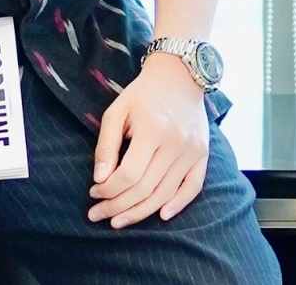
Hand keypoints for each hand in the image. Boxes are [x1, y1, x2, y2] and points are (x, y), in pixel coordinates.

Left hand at [88, 53, 210, 227]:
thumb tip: (99, 179)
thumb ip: (106, 146)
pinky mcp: (202, 154)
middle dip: (117, 207)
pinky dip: (179, 204)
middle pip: (145, 188)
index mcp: (153, 130)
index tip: (93, 192)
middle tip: (97, 214)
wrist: (180, 76)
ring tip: (118, 220)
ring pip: (166, 194)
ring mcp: (192, 151)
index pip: (128, 175)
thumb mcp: (116, 111)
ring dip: (140, 213)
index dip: (107, 190)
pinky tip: (161, 215)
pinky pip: (194, 187)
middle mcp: (176, 143)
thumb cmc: (142, 94)